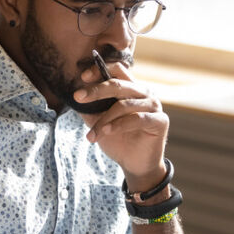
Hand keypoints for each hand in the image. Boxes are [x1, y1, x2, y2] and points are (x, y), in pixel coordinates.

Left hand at [73, 61, 168, 191]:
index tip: (83, 77)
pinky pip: (136, 119)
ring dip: (104, 119)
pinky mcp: (159, 121)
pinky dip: (118, 125)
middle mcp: (144, 93)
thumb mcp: (99, 122)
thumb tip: (74, 97)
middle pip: (118, 84)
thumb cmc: (118, 140)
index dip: (100, 69)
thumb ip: (90, 109)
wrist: (134, 164)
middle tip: (78, 97)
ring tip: (92, 134)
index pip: (117, 70)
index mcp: (131, 88)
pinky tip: (106, 132)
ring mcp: (153, 106)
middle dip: (96, 90)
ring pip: (124, 104)